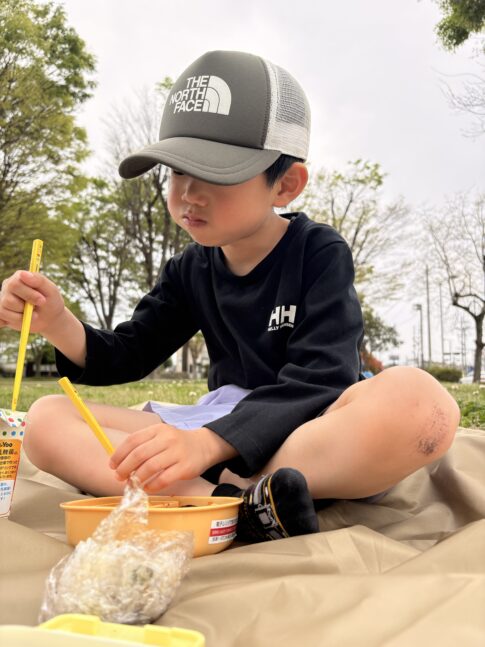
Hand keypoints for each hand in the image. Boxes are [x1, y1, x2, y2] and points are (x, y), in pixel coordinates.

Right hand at [0, 270, 64, 334]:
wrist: (50, 317)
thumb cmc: (50, 300)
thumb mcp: (51, 290)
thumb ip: (39, 280)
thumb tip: (23, 274)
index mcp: (18, 278)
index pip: (15, 284)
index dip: (29, 294)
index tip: (42, 300)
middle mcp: (7, 287)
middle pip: (8, 300)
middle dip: (25, 307)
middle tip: (37, 308)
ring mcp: (3, 300)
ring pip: (4, 311)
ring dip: (21, 317)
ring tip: (32, 314)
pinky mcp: (2, 313)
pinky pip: (0, 319)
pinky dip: (11, 321)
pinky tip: (20, 321)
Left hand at [109, 423, 232, 491]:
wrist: (203, 446)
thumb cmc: (176, 443)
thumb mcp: (161, 436)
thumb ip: (143, 445)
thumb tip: (119, 462)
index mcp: (158, 430)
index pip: (133, 440)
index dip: (119, 454)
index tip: (112, 465)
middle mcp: (167, 439)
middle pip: (139, 455)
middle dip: (124, 468)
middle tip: (119, 477)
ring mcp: (177, 453)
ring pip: (150, 467)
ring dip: (137, 478)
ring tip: (132, 484)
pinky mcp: (184, 467)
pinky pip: (163, 479)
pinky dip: (151, 486)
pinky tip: (147, 488)